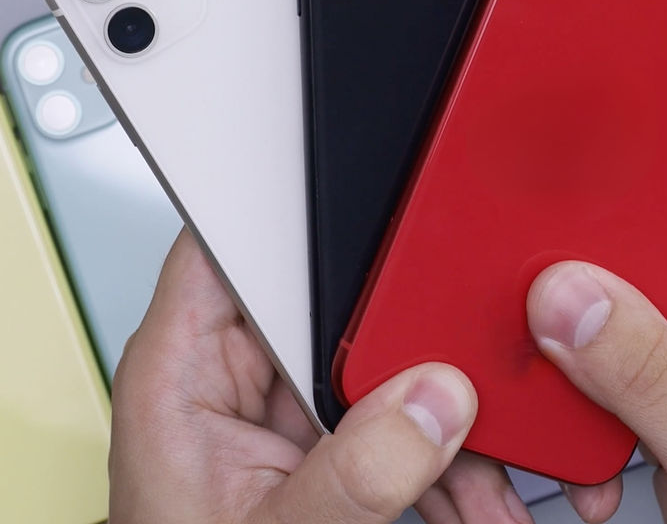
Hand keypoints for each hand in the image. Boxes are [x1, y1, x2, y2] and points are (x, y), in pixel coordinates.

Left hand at [110, 229, 532, 523]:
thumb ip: (352, 474)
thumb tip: (434, 400)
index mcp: (181, 370)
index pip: (230, 239)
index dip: (293, 198)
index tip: (367, 187)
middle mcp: (230, 370)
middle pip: (326, 298)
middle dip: (407, 333)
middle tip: (464, 354)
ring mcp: (276, 402)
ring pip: (369, 359)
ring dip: (434, 405)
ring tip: (484, 455)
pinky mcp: (312, 436)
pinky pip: (383, 410)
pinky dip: (430, 447)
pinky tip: (469, 479)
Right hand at [527, 168, 666, 522]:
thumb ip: (656, 382)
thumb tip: (573, 300)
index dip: (660, 185)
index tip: (585, 189)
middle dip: (607, 268)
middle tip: (551, 286)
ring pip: (632, 292)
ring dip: (590, 329)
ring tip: (563, 358)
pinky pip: (616, 344)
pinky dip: (585, 375)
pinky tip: (582, 411)